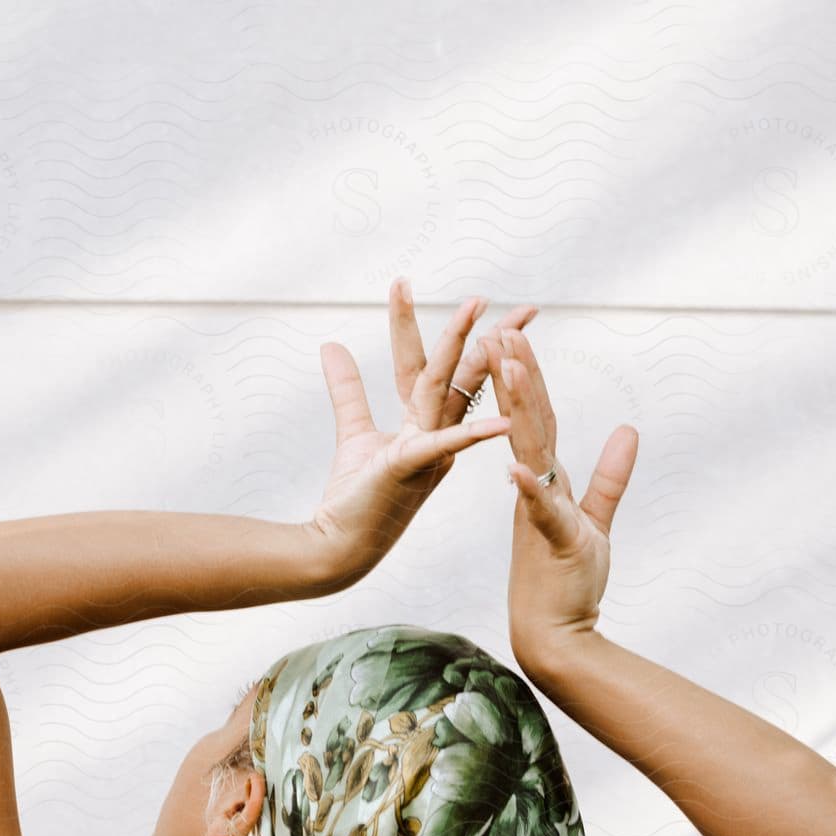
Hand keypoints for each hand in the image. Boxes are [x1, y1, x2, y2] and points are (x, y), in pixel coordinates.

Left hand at [305, 282, 537, 587]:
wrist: (338, 545)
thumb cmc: (352, 498)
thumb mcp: (353, 430)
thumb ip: (348, 388)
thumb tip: (332, 344)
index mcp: (425, 425)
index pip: (432, 366)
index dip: (433, 328)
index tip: (440, 290)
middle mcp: (436, 435)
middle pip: (456, 373)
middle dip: (472, 331)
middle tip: (485, 293)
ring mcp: (430, 451)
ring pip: (448, 389)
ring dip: (462, 347)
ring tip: (476, 308)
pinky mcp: (413, 467)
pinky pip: (448, 443)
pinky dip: (475, 432)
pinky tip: (503, 421)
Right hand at [477, 324, 638, 672]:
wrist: (552, 634)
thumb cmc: (568, 582)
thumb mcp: (595, 519)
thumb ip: (610, 475)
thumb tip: (627, 431)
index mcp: (542, 482)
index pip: (536, 419)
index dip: (526, 376)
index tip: (511, 336)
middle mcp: (533, 490)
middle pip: (525, 422)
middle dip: (512, 374)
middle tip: (496, 330)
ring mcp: (536, 513)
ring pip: (528, 451)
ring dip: (516, 408)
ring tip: (506, 366)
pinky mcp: (549, 540)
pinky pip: (538, 510)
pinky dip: (526, 488)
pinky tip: (513, 466)